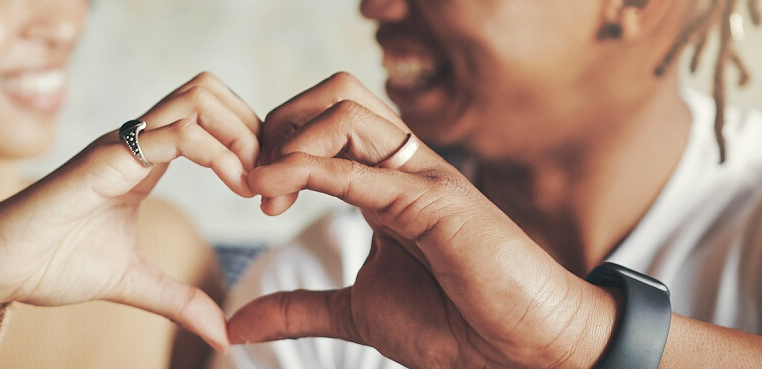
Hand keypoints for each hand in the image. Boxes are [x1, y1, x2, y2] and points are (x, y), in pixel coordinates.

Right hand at [0, 72, 259, 349]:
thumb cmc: (51, 263)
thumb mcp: (134, 282)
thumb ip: (179, 299)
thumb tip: (222, 333)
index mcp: (144, 158)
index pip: (209, 117)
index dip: (249, 146)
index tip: (268, 194)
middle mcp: (135, 140)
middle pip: (209, 91)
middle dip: (252, 128)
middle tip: (268, 181)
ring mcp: (120, 144)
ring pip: (197, 98)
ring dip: (239, 134)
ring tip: (251, 183)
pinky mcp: (107, 159)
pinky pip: (175, 133)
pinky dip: (217, 152)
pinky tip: (234, 186)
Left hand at [229, 73, 618, 367]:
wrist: (522, 346)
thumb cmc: (456, 323)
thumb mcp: (359, 312)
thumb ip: (300, 309)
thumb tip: (239, 325)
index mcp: (386, 181)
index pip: (327, 119)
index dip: (278, 143)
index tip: (251, 193)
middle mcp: (405, 166)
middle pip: (336, 93)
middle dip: (280, 121)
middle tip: (253, 176)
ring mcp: (422, 177)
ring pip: (347, 109)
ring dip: (289, 140)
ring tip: (263, 191)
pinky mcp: (434, 202)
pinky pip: (362, 169)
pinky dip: (308, 170)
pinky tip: (272, 193)